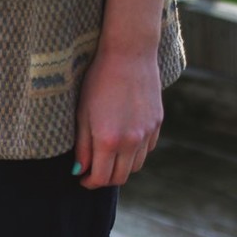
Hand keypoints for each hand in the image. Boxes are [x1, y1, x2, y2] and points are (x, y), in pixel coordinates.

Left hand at [73, 44, 162, 188]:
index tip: (82, 179)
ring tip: (109, 157)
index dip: (90, 183)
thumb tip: (80, 170)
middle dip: (105, 179)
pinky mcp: (157, 124)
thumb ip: (82, 146)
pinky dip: (135, 153)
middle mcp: (131, 142)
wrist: (129, 54)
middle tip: (94, 171)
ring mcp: (147, 133)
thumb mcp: (83, 113)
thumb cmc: (99, 81)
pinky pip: (146, 150)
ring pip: (135, 166)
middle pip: (120, 177)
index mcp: (109, 140)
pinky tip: (124, 142)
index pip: (101, 178)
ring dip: (121, 168)